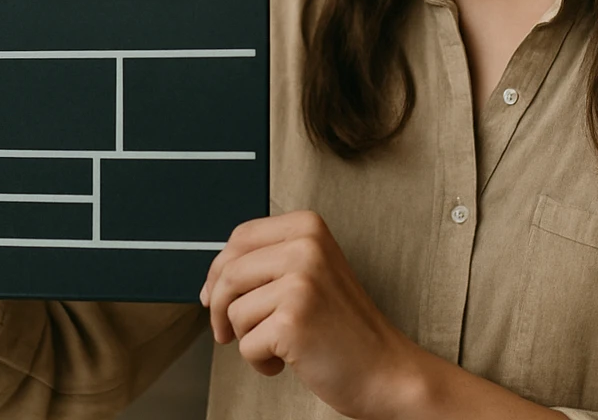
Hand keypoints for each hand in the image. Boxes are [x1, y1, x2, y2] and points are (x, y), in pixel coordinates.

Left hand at [200, 211, 419, 418]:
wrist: (384, 369)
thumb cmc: (345, 328)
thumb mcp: (310, 273)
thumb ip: (268, 263)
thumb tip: (213, 281)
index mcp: (308, 227)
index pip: (239, 237)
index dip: (219, 271)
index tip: (214, 295)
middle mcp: (305, 246)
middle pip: (228, 272)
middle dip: (221, 308)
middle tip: (228, 331)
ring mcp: (300, 281)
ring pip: (233, 310)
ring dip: (247, 338)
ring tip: (280, 343)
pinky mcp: (293, 319)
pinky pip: (246, 344)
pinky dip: (261, 361)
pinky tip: (289, 360)